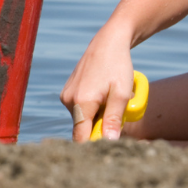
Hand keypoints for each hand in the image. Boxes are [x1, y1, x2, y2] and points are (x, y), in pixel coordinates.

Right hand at [60, 23, 135, 142]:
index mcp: (81, 102)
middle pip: (83, 129)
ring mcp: (66, 95)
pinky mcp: (68, 92)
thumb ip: (114, 119)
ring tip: (111, 100)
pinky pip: (80, 109)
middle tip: (118, 113)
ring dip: (97, 116)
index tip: (109, 143)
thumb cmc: (118, 66)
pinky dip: (92, 108)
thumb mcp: (121, 94)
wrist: (108, 43)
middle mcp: (69, 100)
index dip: (95, 144)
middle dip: (100, 127)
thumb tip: (109, 141)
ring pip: (82, 119)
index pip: (81, 138)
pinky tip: (102, 94)